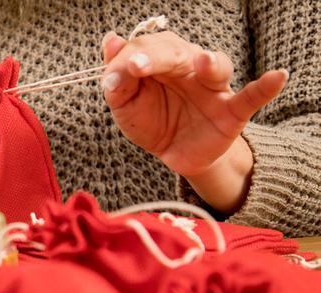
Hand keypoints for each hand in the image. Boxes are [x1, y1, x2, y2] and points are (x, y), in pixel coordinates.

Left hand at [101, 31, 287, 212]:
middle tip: (137, 65)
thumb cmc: (152, 120)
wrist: (176, 154)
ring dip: (209, 62)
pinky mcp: (232, 111)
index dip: (128, 58)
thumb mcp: (126, 105)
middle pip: (177, 52)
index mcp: (160, 62)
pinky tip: (278, 76)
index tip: (112, 73)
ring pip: (216, 66)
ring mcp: (213, 88)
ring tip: (202, 62)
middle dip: (156, 56)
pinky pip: (252, 97)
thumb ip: (118, 81)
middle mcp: (189, 67)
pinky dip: (265, 87)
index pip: (144, 49)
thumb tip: (111, 42)